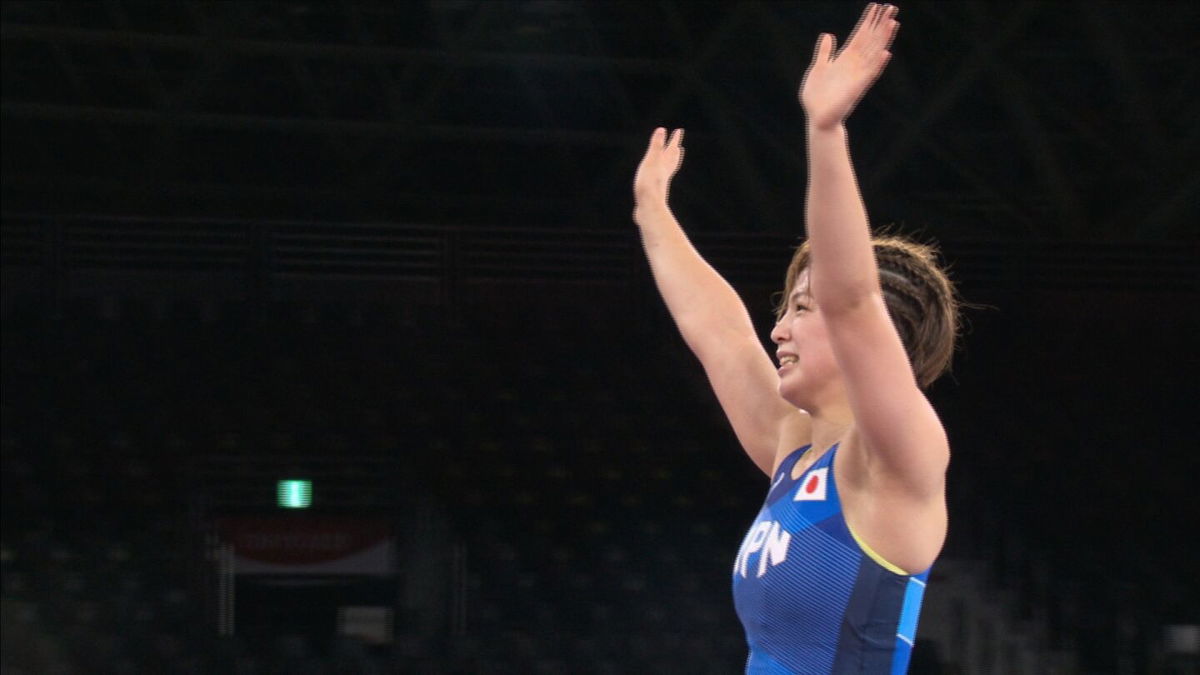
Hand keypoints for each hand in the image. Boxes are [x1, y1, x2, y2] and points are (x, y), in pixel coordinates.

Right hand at [633, 127, 684, 206]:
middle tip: (679, 147)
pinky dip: (659, 178)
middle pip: (672, 162)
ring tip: (670, 163)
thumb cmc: (648, 184)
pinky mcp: (654, 194)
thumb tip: (662, 130)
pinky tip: (656, 182)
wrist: (648, 208)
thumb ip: (656, 146)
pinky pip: (658, 182)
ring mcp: (660, 185)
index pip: (671, 149)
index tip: (679, 131)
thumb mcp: (651, 162)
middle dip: (674, 153)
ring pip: (667, 173)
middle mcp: (664, 174)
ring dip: (669, 166)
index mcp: (664, 165)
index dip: (674, 139)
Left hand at [799, 3, 898, 130]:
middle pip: (871, 40)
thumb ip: (824, 52)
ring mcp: (857, 76)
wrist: (817, 117)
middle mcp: (854, 65)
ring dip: (883, 39)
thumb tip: (828, 35)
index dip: (868, 21)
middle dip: (880, 24)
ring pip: (874, 53)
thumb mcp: (818, 68)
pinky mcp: (857, 88)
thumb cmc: (817, 96)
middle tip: (892, 7)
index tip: (876, 6)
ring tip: (893, 23)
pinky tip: (885, 53)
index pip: (860, 35)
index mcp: (845, 59)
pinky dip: (877, 64)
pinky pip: (869, 75)